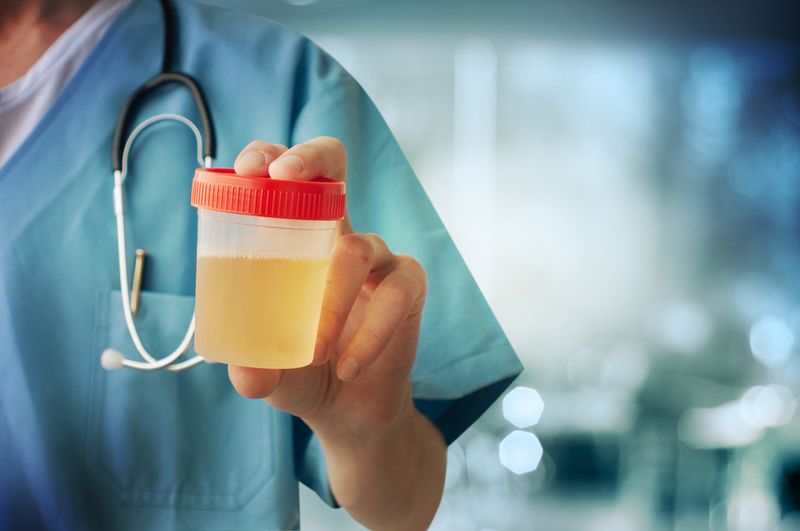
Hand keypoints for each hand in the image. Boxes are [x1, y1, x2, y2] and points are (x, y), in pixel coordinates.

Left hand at [227, 137, 427, 434]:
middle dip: (310, 157)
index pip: (285, 179)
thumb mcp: (268, 372)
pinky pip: (395, 295)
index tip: (248, 170)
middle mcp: (337, 235)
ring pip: (359, 248)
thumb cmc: (301, 373)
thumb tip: (246, 374)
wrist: (348, 409)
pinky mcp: (409, 287)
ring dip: (332, 300)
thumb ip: (254, 371)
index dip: (270, 156)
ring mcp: (378, 258)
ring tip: (313, 351)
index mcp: (297, 240)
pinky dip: (369, 334)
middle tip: (282, 177)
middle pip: (333, 166)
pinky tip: (349, 366)